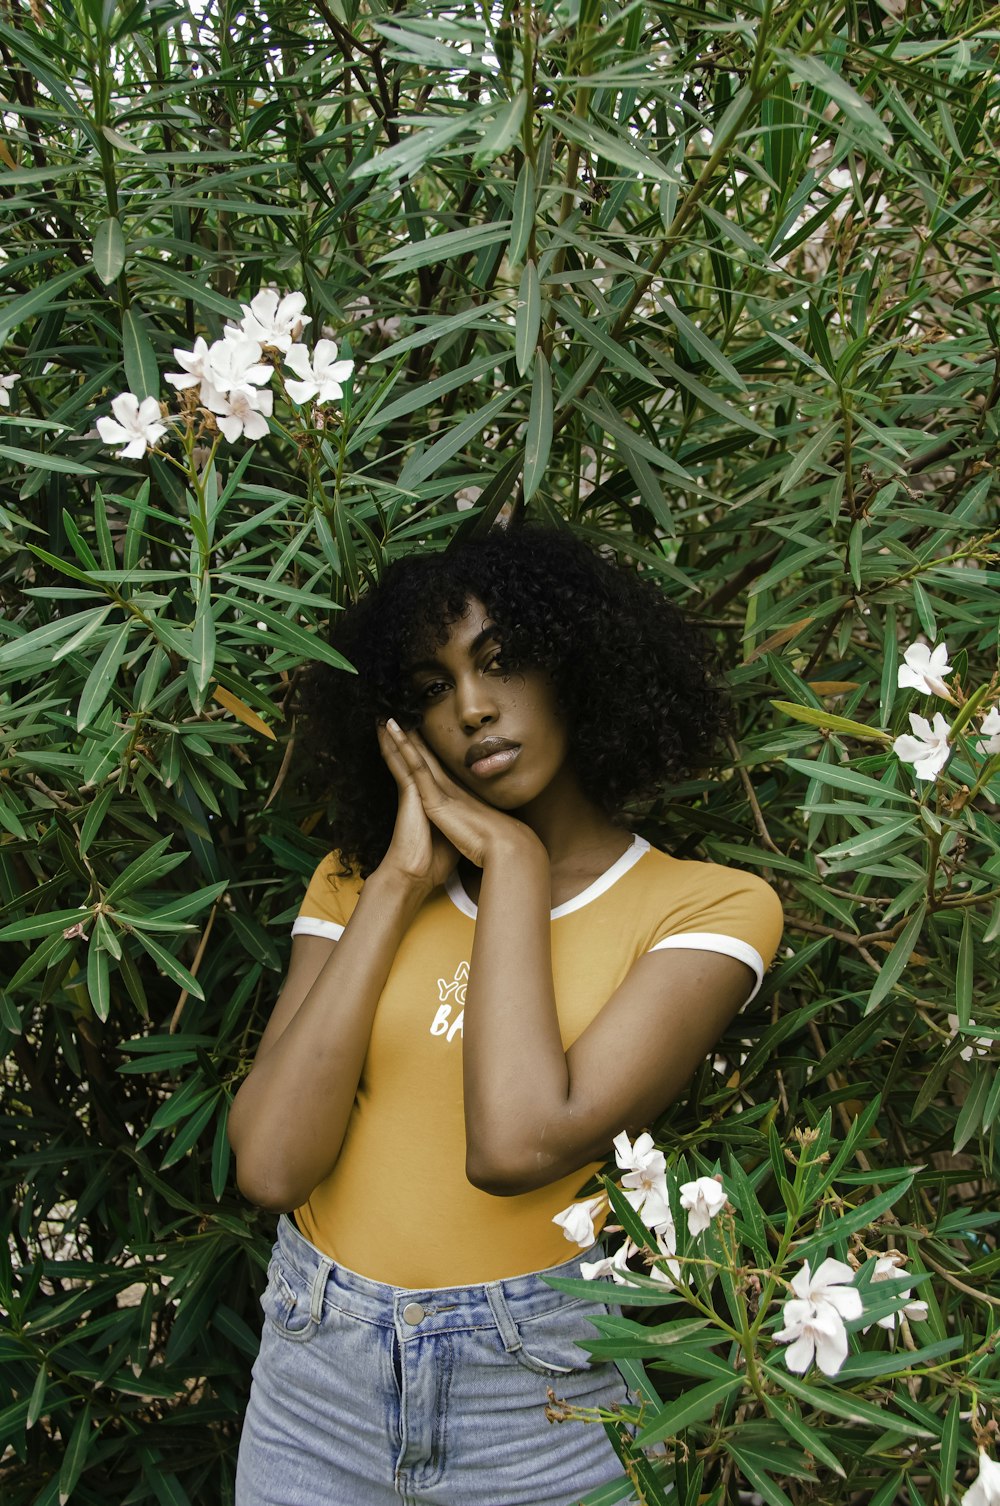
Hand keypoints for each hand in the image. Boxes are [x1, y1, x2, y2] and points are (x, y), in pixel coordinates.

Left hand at [381, 719, 540, 869]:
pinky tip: (393, 729)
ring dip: (400, 734)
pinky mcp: (436, 796)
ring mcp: (441, 787)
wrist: (504, 846)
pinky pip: (416, 765)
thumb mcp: (475, 825)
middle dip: (408, 735)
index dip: (420, 749)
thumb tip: (472, 819)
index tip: (410, 732)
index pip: (432, 766)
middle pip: (422, 754)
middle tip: (395, 715)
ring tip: (384, 714)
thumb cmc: (492, 840)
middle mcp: (447, 784)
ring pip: (415, 753)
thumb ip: (470, 817)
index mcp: (453, 793)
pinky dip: (404, 746)